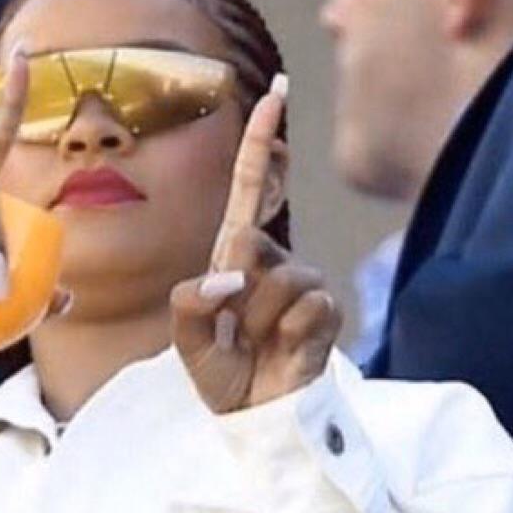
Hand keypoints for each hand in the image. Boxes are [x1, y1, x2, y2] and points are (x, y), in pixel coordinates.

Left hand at [172, 83, 339, 412]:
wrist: (260, 420)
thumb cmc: (223, 375)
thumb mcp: (186, 341)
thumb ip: (191, 304)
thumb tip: (229, 278)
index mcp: (235, 253)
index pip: (252, 184)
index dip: (262, 139)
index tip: (275, 93)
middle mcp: (271, 259)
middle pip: (249, 241)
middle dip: (235, 287)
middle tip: (232, 331)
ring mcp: (303, 283)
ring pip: (278, 280)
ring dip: (257, 322)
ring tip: (257, 346)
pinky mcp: (326, 311)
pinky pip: (305, 308)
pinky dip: (286, 336)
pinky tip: (285, 352)